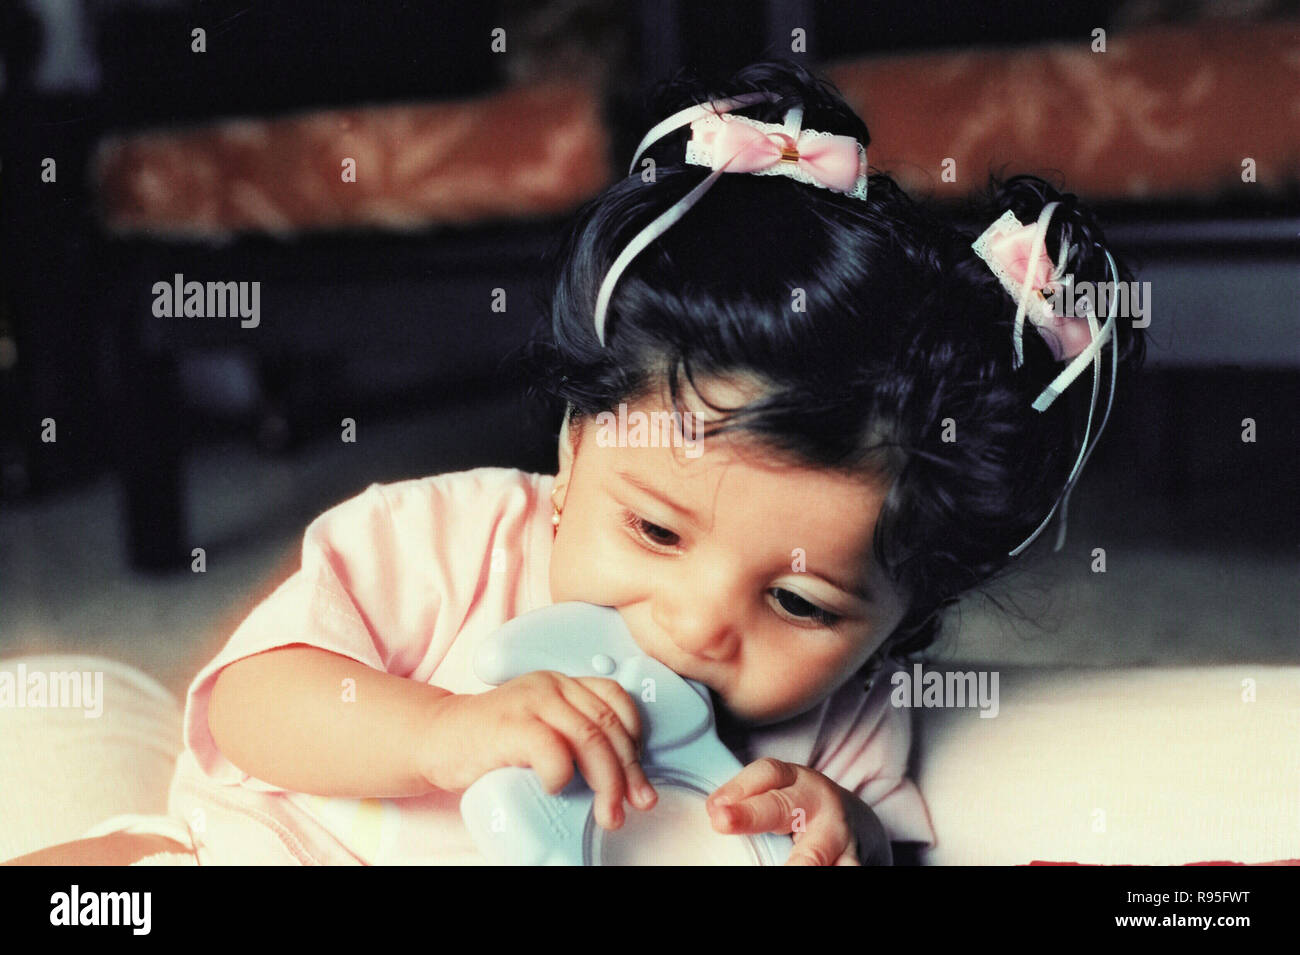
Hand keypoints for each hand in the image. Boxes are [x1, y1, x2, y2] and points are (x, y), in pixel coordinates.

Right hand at [418, 672, 657, 830]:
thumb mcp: (542, 726)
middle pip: (609, 726)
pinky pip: (553, 749)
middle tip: (633, 805)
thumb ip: (573, 735)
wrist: (437, 737)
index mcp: (565, 684)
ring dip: (607, 782)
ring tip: (607, 813)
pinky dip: (562, 775)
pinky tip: (556, 789)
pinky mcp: (510, 723)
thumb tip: (622, 780)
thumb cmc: (493, 742)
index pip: (617, 701)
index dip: (636, 741)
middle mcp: (552, 685)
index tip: (638, 779)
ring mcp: (531, 701)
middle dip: (628, 772)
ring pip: (590, 738)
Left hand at [705, 757, 891, 865]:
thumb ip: (747, 802)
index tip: (713, 808)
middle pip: (781, 806)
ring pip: (816, 850)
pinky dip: (834, 871)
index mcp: (793, 779)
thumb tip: (714, 815)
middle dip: (751, 815)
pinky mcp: (851, 859)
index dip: (739, 786)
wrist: (848, 820)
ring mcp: (838, 834)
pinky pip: (845, 868)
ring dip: (799, 862)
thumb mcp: (776, 795)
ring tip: (786, 866)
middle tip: (721, 821)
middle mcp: (817, 802)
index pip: (767, 772)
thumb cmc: (796, 807)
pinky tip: (826, 871)